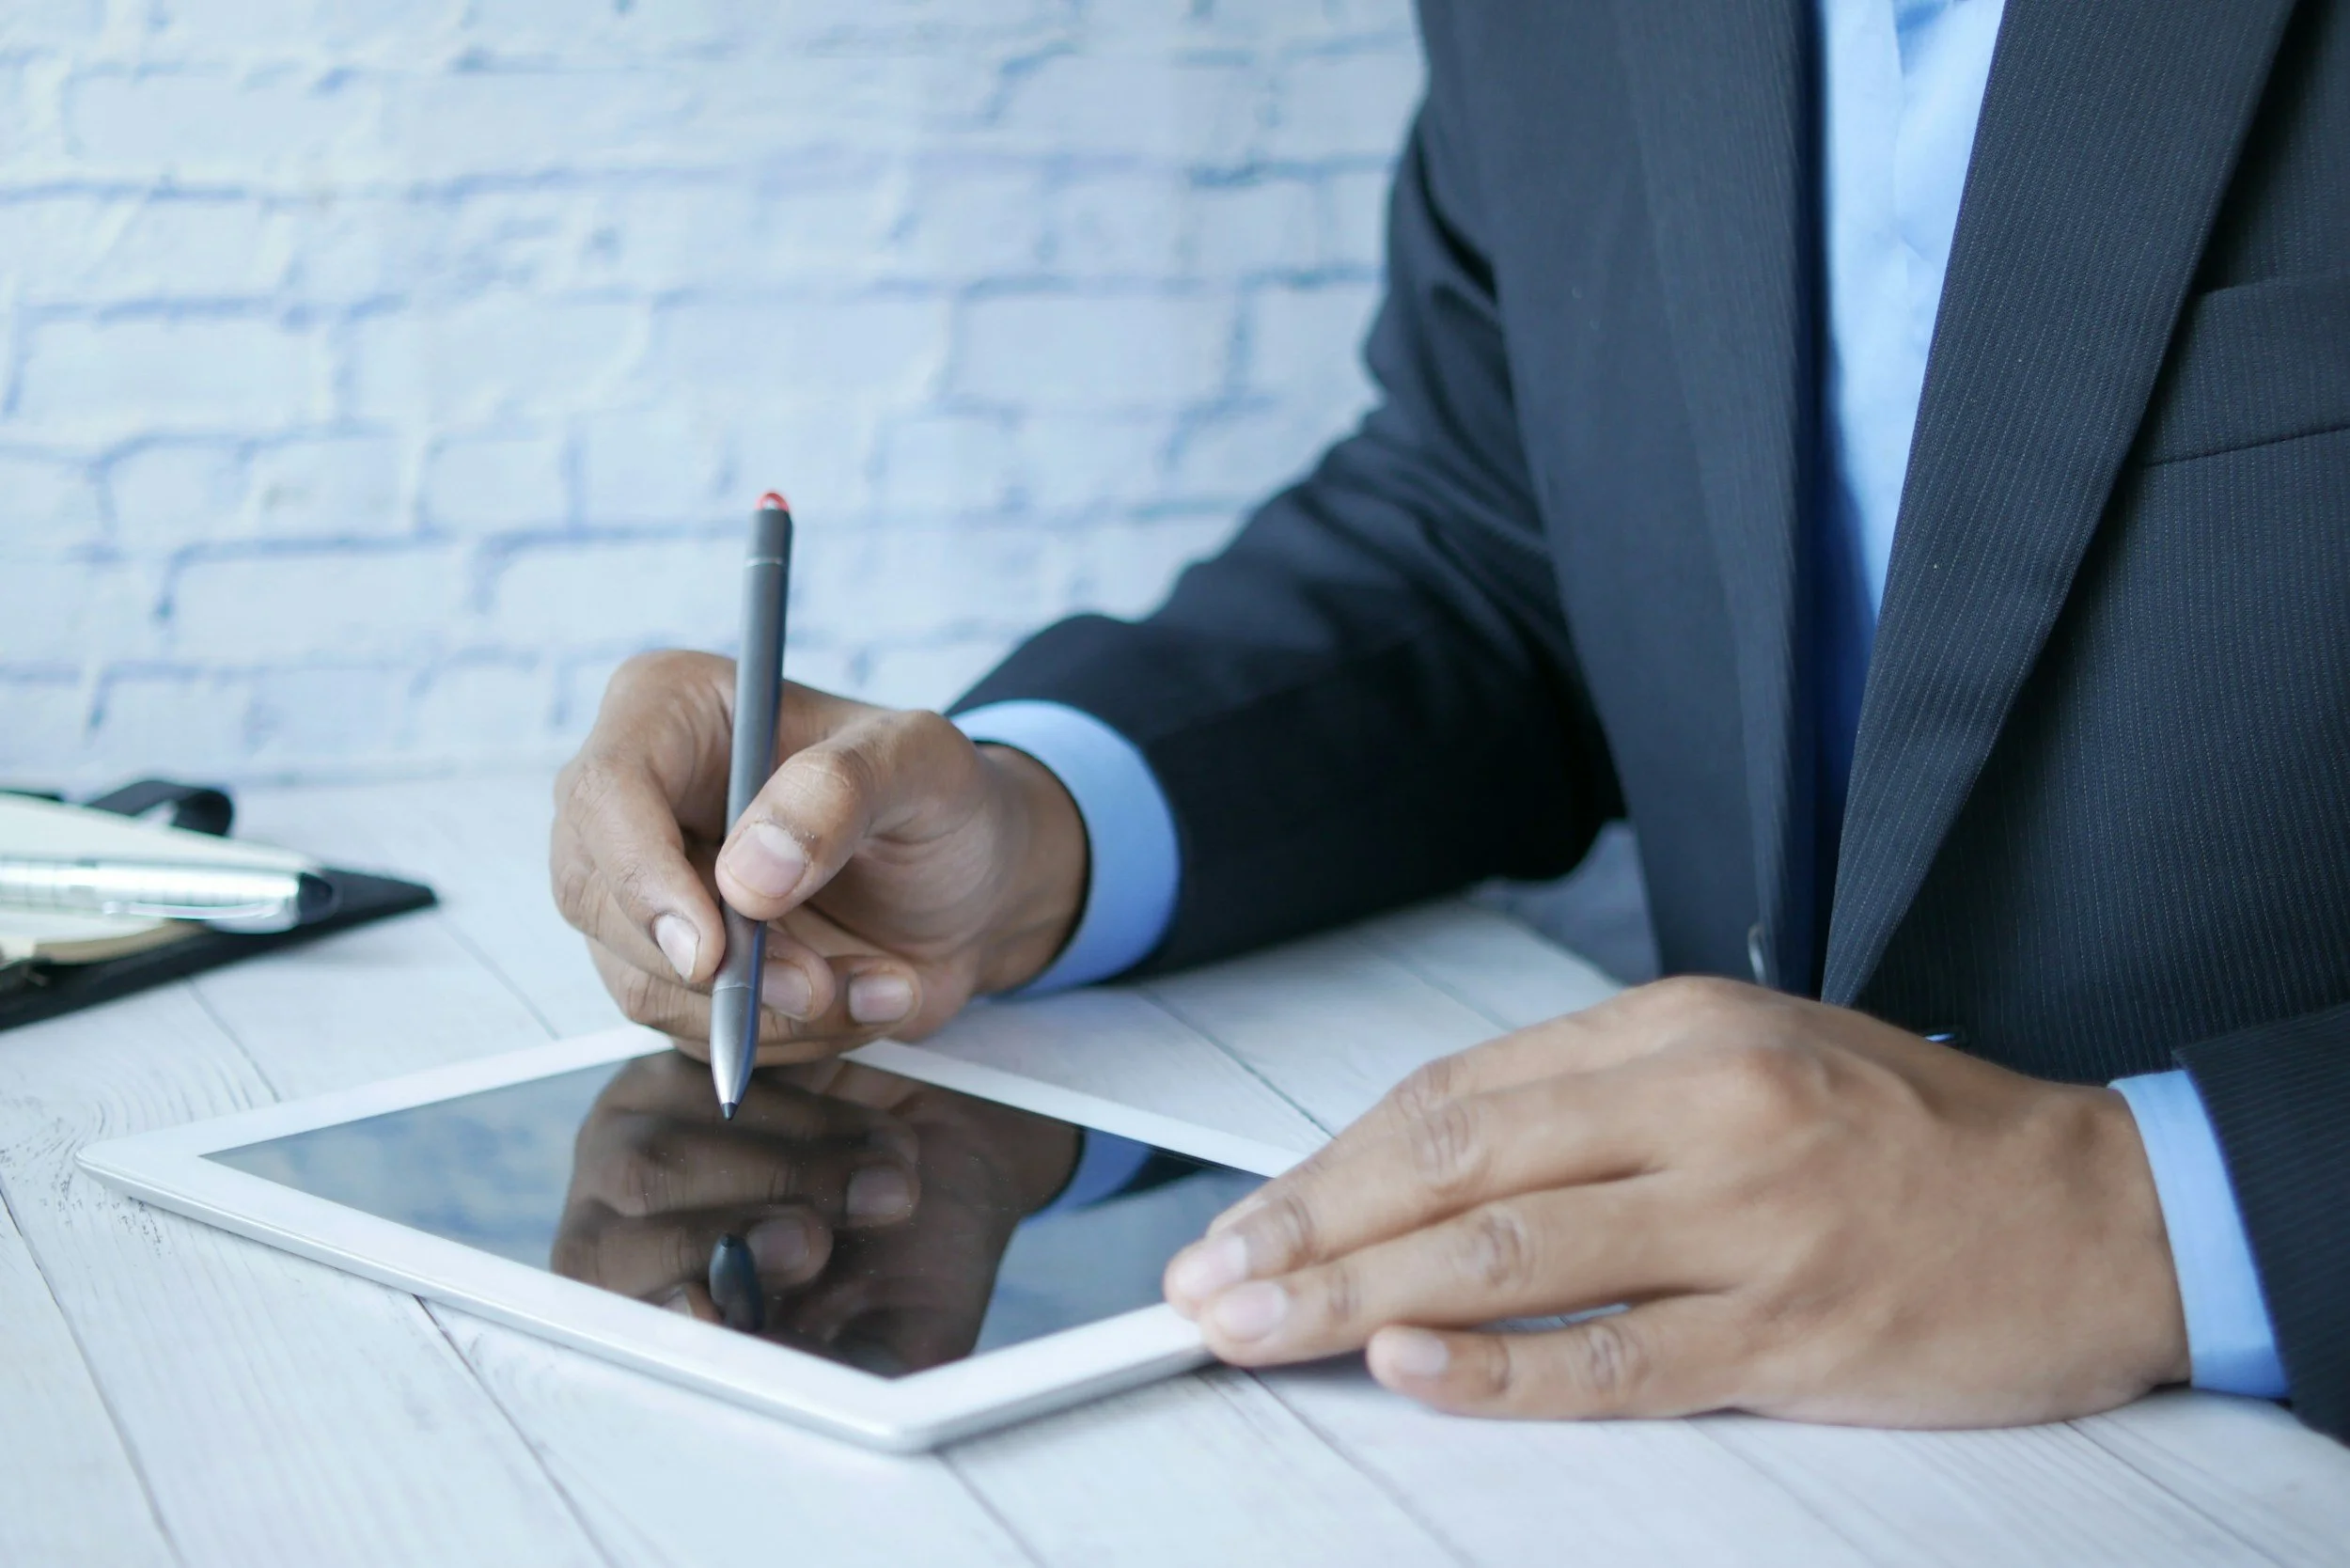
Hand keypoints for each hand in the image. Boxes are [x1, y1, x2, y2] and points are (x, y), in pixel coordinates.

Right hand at [551, 651, 1087, 1061]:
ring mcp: (646, 889)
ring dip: (768, 1009)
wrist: (975, 885)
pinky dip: (788, 1032)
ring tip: (877, 982)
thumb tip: (749, 875)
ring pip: (644, 982)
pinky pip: (694, 1028)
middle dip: (717, 966)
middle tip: (820, 982)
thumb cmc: (942, 800)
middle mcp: (637, 799)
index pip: (606, 793)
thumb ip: (843, 791)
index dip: (641, 879)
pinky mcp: (675, 967)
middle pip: (599, 899)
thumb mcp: (924, 764)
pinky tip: (864, 994)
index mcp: (673, 710)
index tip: (710, 951)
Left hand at [552, 1050, 1081, 1373]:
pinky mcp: (680, 1061)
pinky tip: (869, 1133)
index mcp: (656, 1321)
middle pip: (601, 1250)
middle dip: (714, 1245)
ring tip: (887, 1184)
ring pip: (653, 1162)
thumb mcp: (899, 1333)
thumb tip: (759, 1369)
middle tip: (815, 1243)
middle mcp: (620, 1234)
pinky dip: (800, 1112)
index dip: (651, 1318)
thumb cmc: (920, 1256)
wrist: (966, 1145)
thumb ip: (836, 1370)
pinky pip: (707, 1082)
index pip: (604, 1331)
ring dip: (785, 1175)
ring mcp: (634, 1140)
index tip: (712, 1311)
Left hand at [1162, 977, 2189, 1426]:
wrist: (2101, 1206)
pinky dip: (1503, 1367)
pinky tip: (1412, 1368)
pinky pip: (1620, 1356)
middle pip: (1453, 1165)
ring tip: (1255, 1331)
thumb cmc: (1903, 1132)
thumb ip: (1593, 1104)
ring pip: (1511, 1255)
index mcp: (1675, 1029)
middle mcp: (1702, 1104)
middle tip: (1205, 1287)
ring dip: (1358, 1296)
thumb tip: (1424, 1169)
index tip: (1241, 1220)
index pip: (1454, 1096)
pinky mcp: (1795, 1329)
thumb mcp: (1745, 1060)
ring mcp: (1750, 1218)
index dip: (1328, 1164)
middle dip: (1306, 1228)